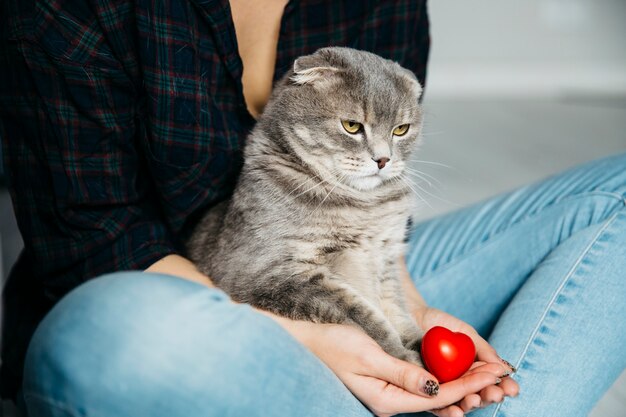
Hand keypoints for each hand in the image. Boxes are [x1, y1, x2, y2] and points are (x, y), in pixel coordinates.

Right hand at [258, 310, 500, 416]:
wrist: (307, 331)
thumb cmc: (332, 340)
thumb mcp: (367, 356)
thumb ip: (401, 373)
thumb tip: (435, 389)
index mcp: (385, 400)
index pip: (437, 396)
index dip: (468, 384)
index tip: (494, 371)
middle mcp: (391, 398)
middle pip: (441, 397)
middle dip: (473, 385)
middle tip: (503, 372)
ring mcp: (391, 387)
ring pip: (436, 389)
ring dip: (464, 381)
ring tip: (492, 371)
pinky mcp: (390, 375)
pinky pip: (425, 379)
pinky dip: (448, 373)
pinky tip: (464, 367)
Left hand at [416, 307, 519, 415]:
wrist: (408, 315)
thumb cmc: (438, 323)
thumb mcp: (465, 333)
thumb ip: (483, 349)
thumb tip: (504, 368)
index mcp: (473, 368)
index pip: (491, 381)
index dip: (503, 387)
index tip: (512, 388)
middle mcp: (460, 381)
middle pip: (478, 394)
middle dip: (488, 396)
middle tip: (495, 394)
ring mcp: (442, 387)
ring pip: (459, 402)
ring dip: (470, 404)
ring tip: (474, 400)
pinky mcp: (423, 392)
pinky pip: (436, 405)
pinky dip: (447, 410)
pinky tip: (456, 413)